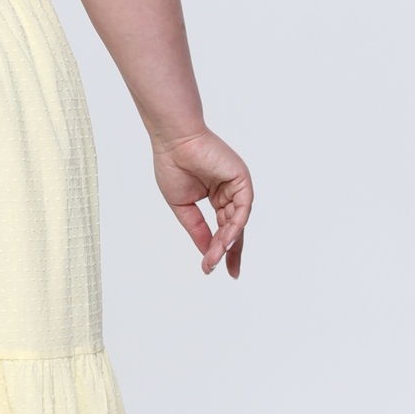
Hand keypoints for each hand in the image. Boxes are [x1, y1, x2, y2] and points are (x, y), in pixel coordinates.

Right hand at [152, 128, 251, 277]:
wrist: (173, 142)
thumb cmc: (172, 166)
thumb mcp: (183, 207)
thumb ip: (197, 229)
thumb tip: (208, 252)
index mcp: (216, 195)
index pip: (224, 227)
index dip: (221, 248)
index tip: (214, 268)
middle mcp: (229, 192)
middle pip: (234, 228)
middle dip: (229, 251)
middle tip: (227, 272)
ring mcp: (237, 185)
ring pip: (237, 222)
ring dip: (226, 243)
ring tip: (215, 260)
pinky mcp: (242, 179)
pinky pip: (241, 209)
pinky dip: (233, 227)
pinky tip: (223, 241)